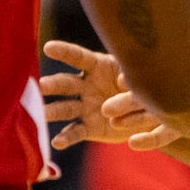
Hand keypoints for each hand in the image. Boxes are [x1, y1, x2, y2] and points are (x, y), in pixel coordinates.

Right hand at [39, 41, 161, 149]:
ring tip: (41, 114)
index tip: (49, 47)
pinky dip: (66, 137)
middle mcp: (85, 86)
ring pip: (65, 108)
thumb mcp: (142, 75)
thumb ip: (132, 77)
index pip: (79, 57)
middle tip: (42, 85)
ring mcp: (84, 107)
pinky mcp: (87, 127)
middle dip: (54, 84)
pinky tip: (57, 142)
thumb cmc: (143, 84)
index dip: (65, 51)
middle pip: (66, 83)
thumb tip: (124, 79)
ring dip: (52, 111)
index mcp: (98, 66)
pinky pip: (75, 132)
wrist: (148, 112)